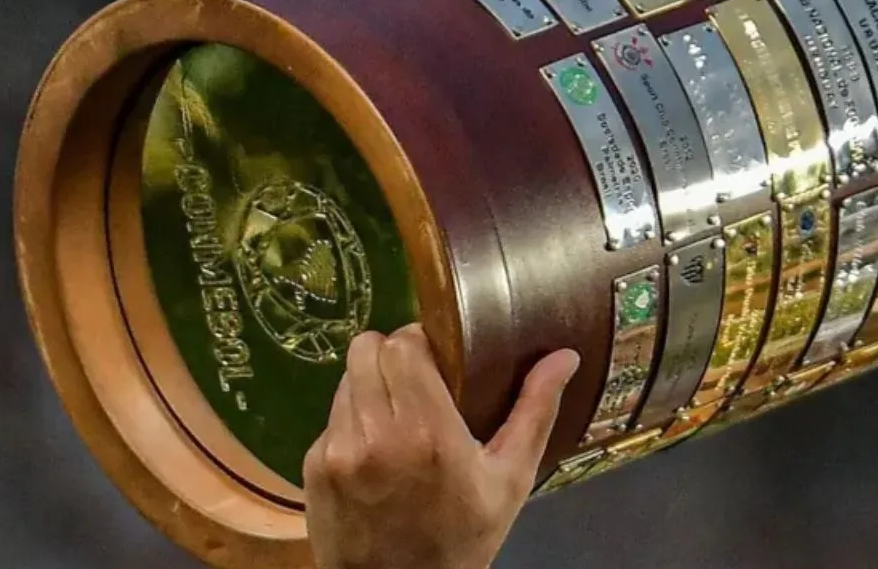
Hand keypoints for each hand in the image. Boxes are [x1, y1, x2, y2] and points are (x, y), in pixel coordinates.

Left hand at [304, 325, 579, 568]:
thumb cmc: (463, 537)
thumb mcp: (510, 480)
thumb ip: (535, 411)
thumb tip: (565, 356)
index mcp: (428, 432)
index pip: (403, 345)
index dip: (420, 340)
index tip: (439, 357)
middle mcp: (375, 435)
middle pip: (366, 351)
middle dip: (393, 355)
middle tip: (418, 378)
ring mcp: (337, 451)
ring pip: (346, 379)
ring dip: (371, 384)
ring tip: (398, 413)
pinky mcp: (312, 467)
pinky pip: (333, 417)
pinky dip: (354, 419)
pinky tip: (377, 448)